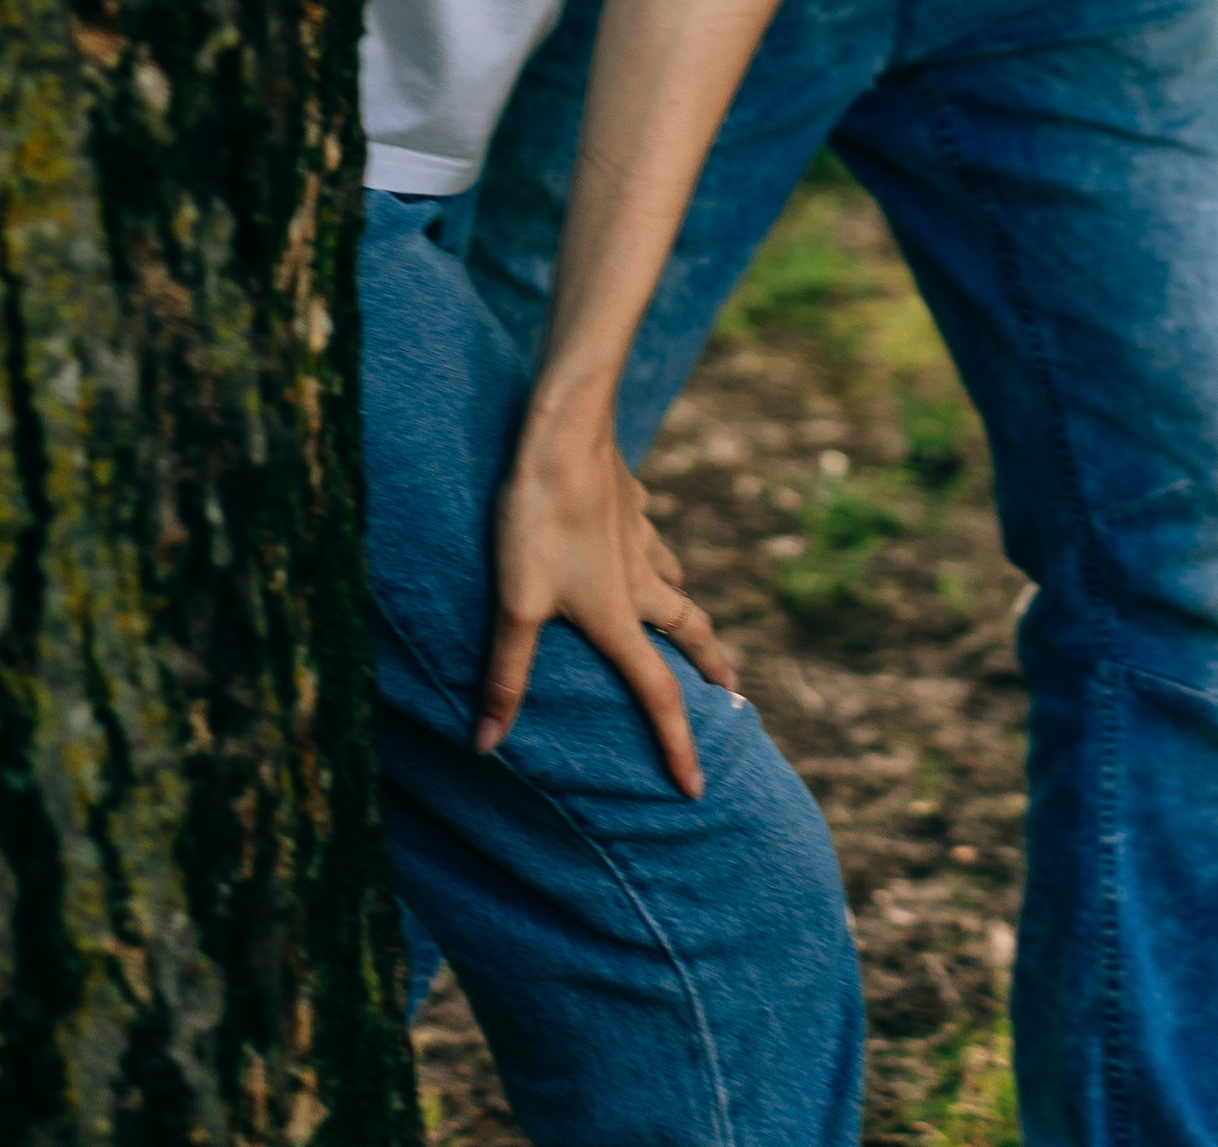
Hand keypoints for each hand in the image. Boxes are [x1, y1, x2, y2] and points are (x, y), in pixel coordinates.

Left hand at [479, 402, 738, 794]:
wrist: (565, 432)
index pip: (658, 694)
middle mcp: (642, 580)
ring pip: (674, 578)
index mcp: (619, 616)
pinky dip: (651, 548)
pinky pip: (650, 532)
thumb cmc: (539, 520)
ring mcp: (641, 535)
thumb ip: (505, 676)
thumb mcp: (517, 604)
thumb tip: (486, 747)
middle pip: (691, 631)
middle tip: (731, 690)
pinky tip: (633, 537)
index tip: (696, 786)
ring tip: (678, 617)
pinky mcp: (631, 499)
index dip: (677, 744)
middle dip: (712, 664)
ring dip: (683, 603)